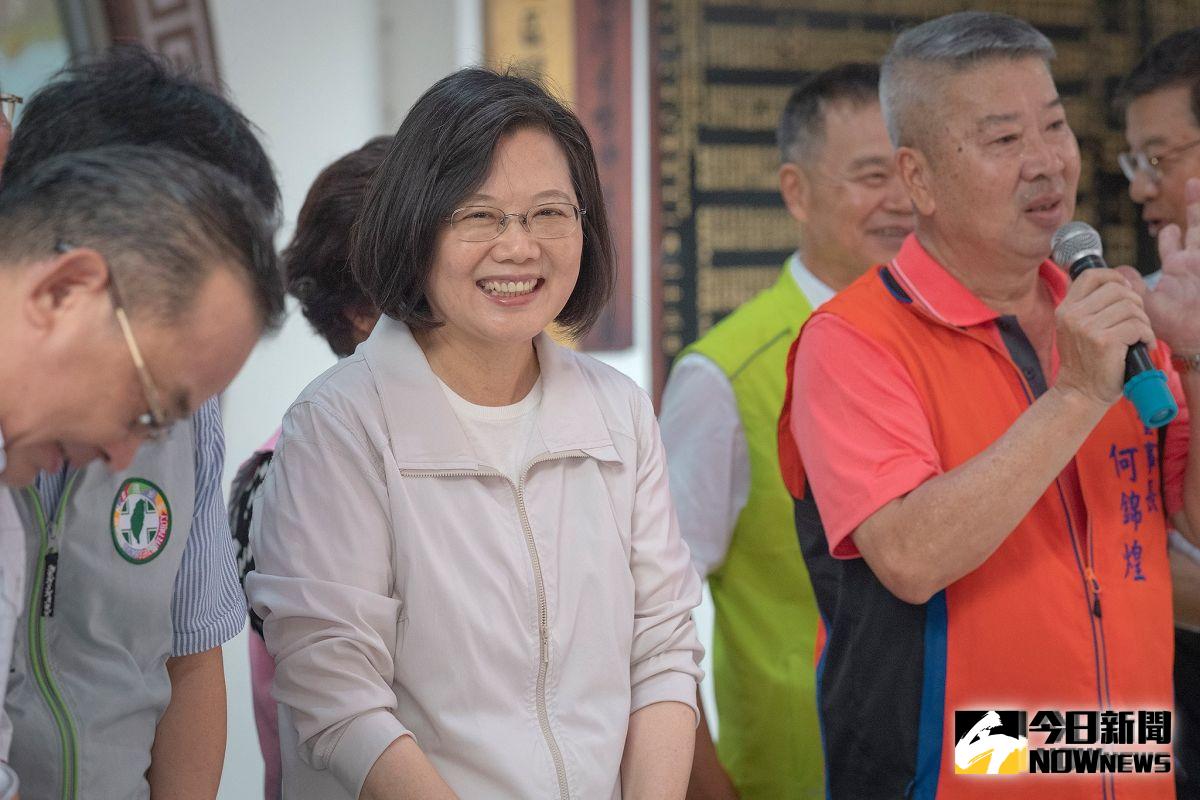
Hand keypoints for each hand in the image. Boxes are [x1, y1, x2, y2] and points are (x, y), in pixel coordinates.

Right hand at [1055, 268, 1154, 407]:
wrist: (1079, 393)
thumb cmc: (1084, 363)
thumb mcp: (1075, 330)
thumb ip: (1088, 308)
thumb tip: (1120, 285)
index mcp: (1065, 310)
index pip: (1092, 276)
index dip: (1114, 277)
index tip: (1124, 291)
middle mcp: (1073, 316)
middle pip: (1118, 290)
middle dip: (1135, 304)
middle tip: (1135, 322)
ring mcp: (1087, 328)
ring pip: (1131, 308)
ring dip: (1143, 322)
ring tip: (1138, 337)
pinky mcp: (1104, 341)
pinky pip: (1138, 326)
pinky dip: (1147, 336)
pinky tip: (1142, 346)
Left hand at [1119, 177, 1199, 353]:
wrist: (1198, 341)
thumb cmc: (1176, 328)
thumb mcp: (1149, 306)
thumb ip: (1133, 287)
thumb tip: (1115, 272)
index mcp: (1178, 268)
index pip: (1172, 242)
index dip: (1169, 234)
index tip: (1165, 225)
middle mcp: (1195, 261)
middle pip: (1196, 228)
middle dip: (1195, 208)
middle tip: (1191, 183)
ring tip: (1197, 183)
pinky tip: (1199, 196)